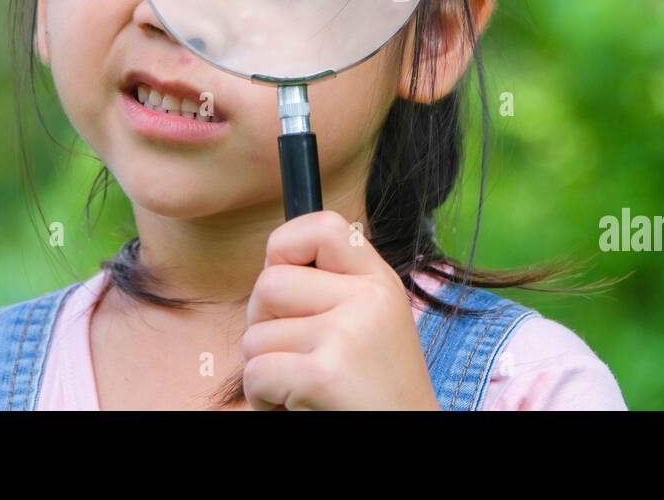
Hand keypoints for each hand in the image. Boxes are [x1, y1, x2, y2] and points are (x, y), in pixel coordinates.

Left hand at [242, 209, 441, 410]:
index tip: (284, 281)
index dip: (285, 246)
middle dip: (263, 325)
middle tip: (291, 356)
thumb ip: (334, 289)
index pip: (323, 226)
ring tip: (300, 388)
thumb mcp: (374, 324)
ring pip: (256, 335)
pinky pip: (256, 373)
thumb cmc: (376, 392)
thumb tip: (271, 262)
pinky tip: (296, 406)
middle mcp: (369, 299)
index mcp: (380, 282)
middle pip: (269, 283)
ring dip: (263, 370)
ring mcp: (348, 334)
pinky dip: (262, 400)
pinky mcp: (325, 374)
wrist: (407, 437)